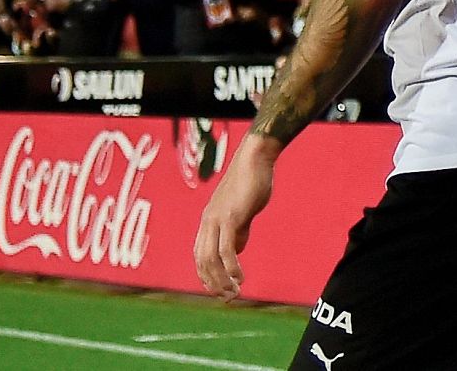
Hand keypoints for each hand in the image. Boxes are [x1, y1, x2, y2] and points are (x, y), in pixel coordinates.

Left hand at [193, 136, 277, 301]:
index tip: (219, 291)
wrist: (256, 158)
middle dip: (212, 283)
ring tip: (234, 293)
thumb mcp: (244, 211)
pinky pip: (226, 248)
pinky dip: (231, 266)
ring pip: (211, 258)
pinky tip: (240, 277)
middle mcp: (207, 221)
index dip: (206, 276)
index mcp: (208, 221)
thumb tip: (235, 251)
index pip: (199, 255)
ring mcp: (217, 219)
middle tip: (227, 298)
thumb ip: (239, 231)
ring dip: (221, 280)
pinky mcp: (231, 217)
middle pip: (201, 261)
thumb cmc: (253, 181)